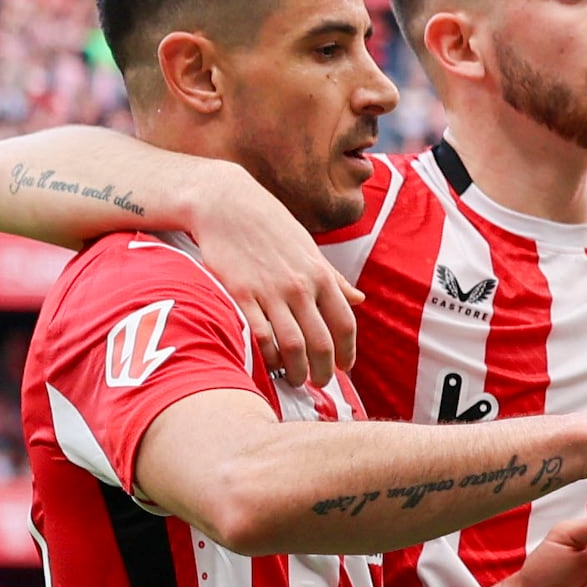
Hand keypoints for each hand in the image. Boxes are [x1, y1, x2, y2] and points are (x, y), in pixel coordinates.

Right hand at [167, 166, 358, 385]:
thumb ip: (334, 279)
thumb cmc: (271, 226)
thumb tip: (360, 299)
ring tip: (295, 380)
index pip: (345, 324)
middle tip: (319, 383)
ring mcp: (270, 292)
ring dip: (297, 371)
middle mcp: (300, 286)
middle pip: (322, 343)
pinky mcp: (241, 294)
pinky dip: (268, 356)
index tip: (344, 367)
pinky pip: (260, 336)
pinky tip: (269, 364)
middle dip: (324, 371)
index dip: (348, 352)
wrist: (227, 204)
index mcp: (320, 275)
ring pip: (292, 346)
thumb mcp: (310, 248)